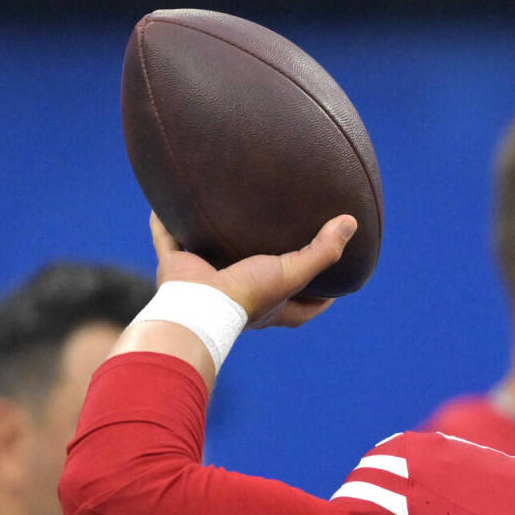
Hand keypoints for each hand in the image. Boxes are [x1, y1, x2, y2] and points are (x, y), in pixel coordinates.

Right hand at [149, 211, 354, 328]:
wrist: (197, 306)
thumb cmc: (247, 295)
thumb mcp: (293, 273)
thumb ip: (323, 251)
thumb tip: (351, 223)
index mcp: (268, 306)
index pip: (302, 308)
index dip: (320, 298)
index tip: (334, 286)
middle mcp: (237, 297)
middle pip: (258, 284)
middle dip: (266, 270)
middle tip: (280, 248)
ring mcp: (205, 282)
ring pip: (211, 261)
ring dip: (213, 245)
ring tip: (224, 222)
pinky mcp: (176, 268)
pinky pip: (167, 240)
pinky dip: (163, 225)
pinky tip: (163, 206)